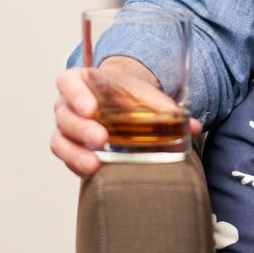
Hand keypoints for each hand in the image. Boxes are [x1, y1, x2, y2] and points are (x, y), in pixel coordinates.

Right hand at [50, 56, 201, 177]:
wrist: (121, 101)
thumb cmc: (127, 94)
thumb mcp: (143, 93)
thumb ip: (164, 106)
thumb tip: (194, 126)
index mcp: (81, 81)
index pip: (68, 82)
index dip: (76, 94)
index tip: (91, 108)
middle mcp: (68, 104)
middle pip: (64, 114)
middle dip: (81, 128)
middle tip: (101, 137)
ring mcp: (67, 128)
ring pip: (60, 140)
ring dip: (76, 153)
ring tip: (95, 163)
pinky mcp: (71, 148)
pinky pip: (66, 158)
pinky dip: (78, 165)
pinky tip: (94, 171)